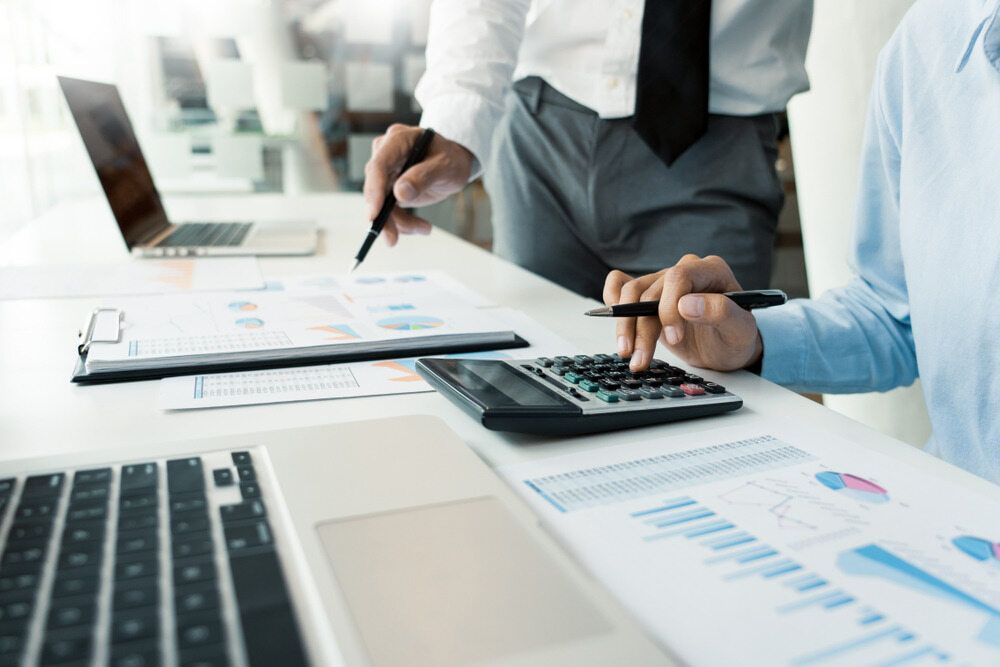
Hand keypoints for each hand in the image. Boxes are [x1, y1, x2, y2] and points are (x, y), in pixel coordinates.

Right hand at [362, 124, 474, 245]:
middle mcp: (386, 153)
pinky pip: (388, 209)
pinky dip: (402, 222)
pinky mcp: (388, 186)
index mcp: (398, 139)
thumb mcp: (445, 166)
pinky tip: (421, 227)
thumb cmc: (451, 159)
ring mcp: (386, 170)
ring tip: (424, 229)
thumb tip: (400, 193)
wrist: (454, 164)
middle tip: (392, 239)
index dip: (374, 190)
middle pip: (375, 187)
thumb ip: (423, 176)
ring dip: (398, 222)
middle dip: (384, 216)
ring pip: (380, 203)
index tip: (374, 215)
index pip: (379, 165)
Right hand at [602, 255, 762, 371]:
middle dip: (642, 328)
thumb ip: (721, 312)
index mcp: (709, 270)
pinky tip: (619, 325)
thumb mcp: (739, 330)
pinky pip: (619, 285)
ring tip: (629, 356)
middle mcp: (683, 271)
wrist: (725, 347)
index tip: (673, 338)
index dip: (669, 308)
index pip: (678, 277)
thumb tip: (687, 304)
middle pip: (650, 291)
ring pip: (630, 294)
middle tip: (641, 360)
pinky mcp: (647, 294)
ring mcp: (662, 281)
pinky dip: (612, 301)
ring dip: (625, 326)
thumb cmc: (735, 337)